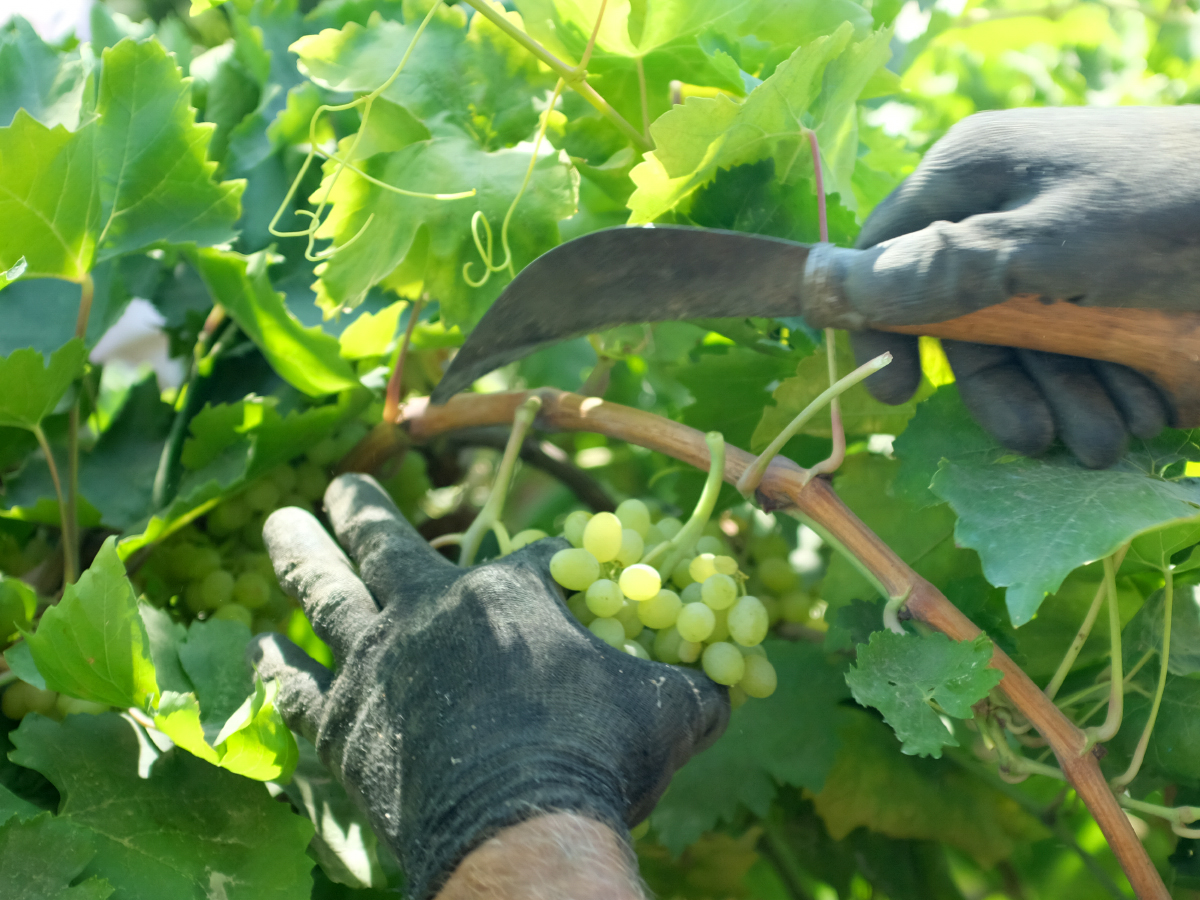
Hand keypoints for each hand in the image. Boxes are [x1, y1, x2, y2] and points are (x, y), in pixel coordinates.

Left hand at [248, 474, 727, 899]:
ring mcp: (378, 664)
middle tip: (343, 484)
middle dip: (362, 508)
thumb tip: (733, 683)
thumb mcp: (667, 713)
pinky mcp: (344, 723)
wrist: (522, 830)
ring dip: (298, 552)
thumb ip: (696, 688)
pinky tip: (258, 650)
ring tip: (278, 522)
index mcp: (506, 596)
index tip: (550, 567)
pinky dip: (275, 668)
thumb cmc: (597, 757)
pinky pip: (295, 688)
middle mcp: (430, 613)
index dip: (543, 560)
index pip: (525, 557)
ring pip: (324, 590)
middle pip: (384, 542)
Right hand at [830, 106, 1199, 466]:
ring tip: (1111, 438)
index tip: (894, 395)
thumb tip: (827, 284)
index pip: (884, 253)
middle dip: (1001, 388)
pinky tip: (1145, 413)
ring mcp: (1064, 263)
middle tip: (1036, 440)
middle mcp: (1005, 220)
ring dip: (1061, 406)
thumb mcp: (1044, 246)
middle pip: (957, 323)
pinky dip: (1104, 398)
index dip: (878, 324)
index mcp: (973, 178)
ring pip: (1022, 354)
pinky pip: (1076, 362)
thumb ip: (936, 271)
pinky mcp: (1112, 302)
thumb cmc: (1175, 216)